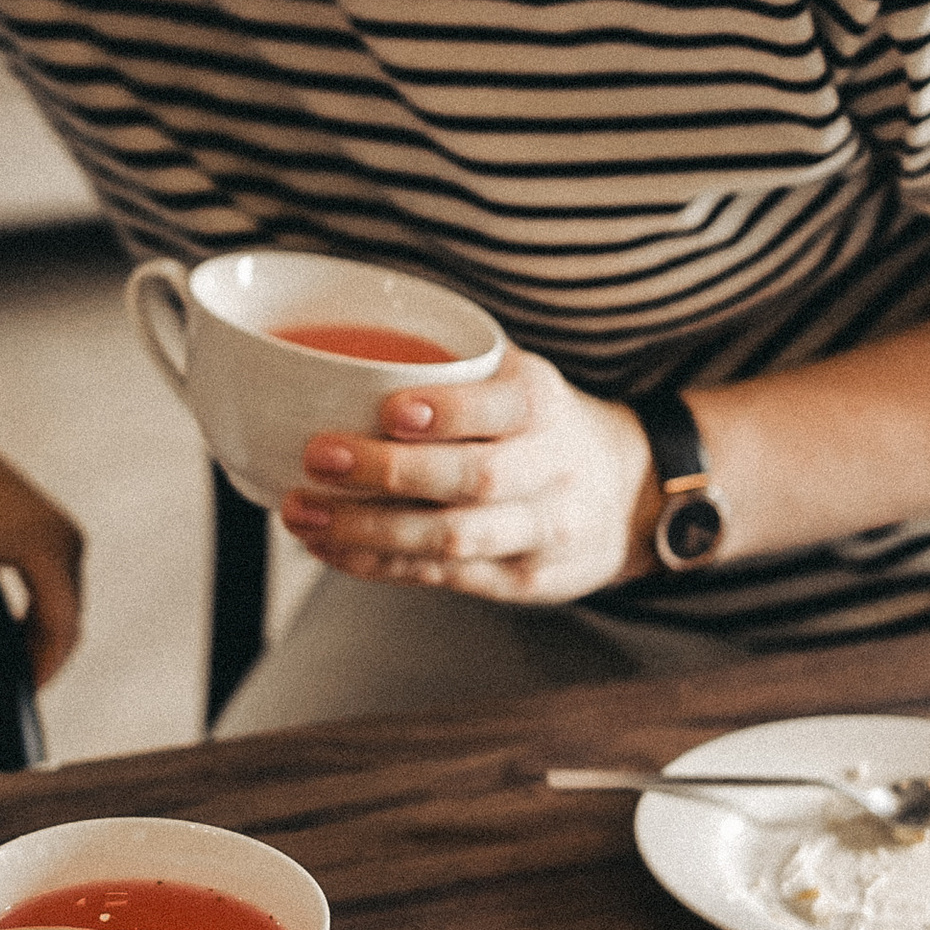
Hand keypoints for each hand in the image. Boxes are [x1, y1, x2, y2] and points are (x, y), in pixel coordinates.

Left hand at [0, 421, 85, 689]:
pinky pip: (54, 584)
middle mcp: (66, 541)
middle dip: (41, 655)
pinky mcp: (50, 529)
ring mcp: (62, 533)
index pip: (62, 627)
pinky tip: (5, 630)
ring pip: (63, 602)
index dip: (45, 667)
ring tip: (3, 664)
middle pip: (68, 618)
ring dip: (39, 634)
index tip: (20, 695)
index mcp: (48, 548)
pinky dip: (36, 612)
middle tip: (6, 688)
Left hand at [278, 341, 655, 602]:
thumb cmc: (537, 425)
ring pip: (454, 539)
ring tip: (303, 514)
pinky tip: (331, 549)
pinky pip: (445, 578)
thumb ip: (450, 362)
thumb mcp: (515, 376)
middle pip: (474, 478)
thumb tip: (334, 349)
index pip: (504, 406)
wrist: (626, 494)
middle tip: (317, 457)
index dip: (449, 411)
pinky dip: (380, 565)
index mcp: (543, 404)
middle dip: (389, 473)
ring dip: (369, 531)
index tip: (391, 410)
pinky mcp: (523, 580)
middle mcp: (551, 469)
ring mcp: (542, 532)